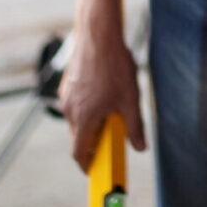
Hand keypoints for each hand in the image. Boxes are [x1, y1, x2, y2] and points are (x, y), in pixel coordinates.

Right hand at [58, 21, 146, 171]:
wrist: (98, 35)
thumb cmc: (114, 66)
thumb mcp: (130, 99)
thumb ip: (135, 126)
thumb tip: (140, 147)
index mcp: (84, 118)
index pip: (78, 152)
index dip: (85, 164)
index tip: (93, 171)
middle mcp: (70, 109)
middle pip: (78, 136)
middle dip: (92, 142)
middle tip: (111, 140)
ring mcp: (66, 95)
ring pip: (77, 119)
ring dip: (90, 123)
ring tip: (112, 113)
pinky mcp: (67, 84)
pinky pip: (75, 104)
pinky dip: (86, 108)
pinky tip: (104, 95)